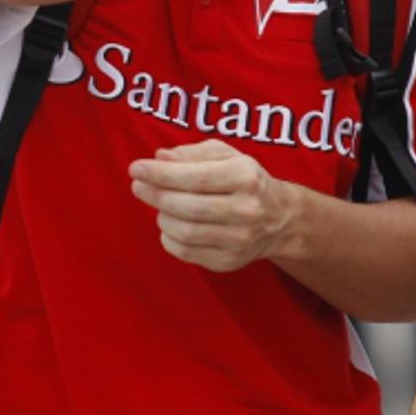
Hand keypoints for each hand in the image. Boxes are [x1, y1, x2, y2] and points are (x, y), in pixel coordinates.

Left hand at [129, 140, 299, 271]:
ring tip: (162, 205)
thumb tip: (160, 158)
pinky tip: (172, 225)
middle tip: (139, 186)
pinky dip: (169, 237)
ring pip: (184, 231)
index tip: (136, 168)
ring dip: (162, 216)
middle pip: (187, 206)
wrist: (280, 218)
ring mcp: (239, 239)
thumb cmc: (246, 181)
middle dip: (155, 195)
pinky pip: (185, 251)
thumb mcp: (228, 156)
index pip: (196, 177)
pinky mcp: (228, 261)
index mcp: (247, 177)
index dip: (161, 174)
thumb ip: (193, 153)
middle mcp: (247, 209)